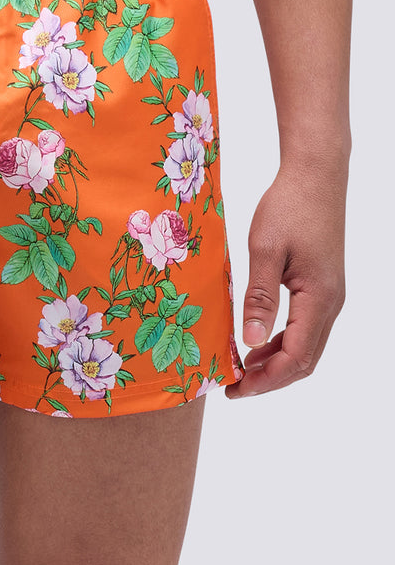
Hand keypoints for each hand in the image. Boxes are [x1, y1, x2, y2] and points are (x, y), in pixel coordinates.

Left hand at [226, 164, 346, 398]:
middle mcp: (330, 303)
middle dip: (269, 379)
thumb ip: (259, 297)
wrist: (315, 175)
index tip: (234, 388)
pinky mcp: (321, 287)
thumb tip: (249, 342)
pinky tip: (254, 342)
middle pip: (304, 359)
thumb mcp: (266, 251)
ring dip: (275, 363)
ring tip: (239, 369)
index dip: (265, 380)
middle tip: (233, 387)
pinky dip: (280, 342)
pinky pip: (303, 327)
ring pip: (305, 346)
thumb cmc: (288, 207)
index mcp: (319, 299)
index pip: (296, 357)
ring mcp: (328, 296)